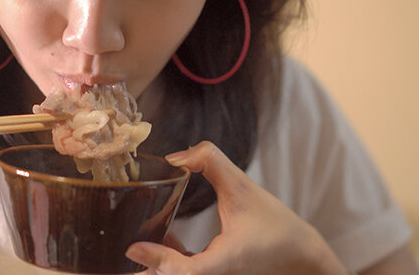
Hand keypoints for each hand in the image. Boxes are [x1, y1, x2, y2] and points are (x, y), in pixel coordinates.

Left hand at [126, 141, 347, 274]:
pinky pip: (183, 272)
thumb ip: (212, 163)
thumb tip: (176, 155)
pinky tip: (159, 239)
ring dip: (151, 268)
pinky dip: (167, 261)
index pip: (187, 272)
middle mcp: (216, 274)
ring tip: (129, 247)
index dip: (159, 261)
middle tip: (119, 252)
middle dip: (144, 272)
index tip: (134, 247)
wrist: (299, 254)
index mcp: (225, 260)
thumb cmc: (275, 224)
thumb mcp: (243, 186)